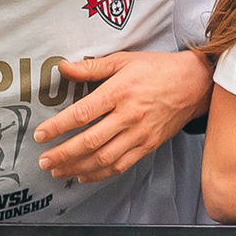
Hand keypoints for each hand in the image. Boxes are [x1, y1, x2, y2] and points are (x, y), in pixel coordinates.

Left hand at [35, 50, 212, 182]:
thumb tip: (64, 67)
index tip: (41, 134)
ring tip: (58, 170)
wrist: (194, 83)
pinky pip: (121, 164)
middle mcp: (129, 115)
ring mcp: (140, 133)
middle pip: (91, 141)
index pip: (83, 113)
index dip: (58, 126)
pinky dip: (100, 174)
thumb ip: (92, 67)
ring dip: (78, 168)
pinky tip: (84, 175)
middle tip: (44, 160)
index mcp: (120, 92)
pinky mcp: (148, 145)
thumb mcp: (124, 60)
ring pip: (104, 157)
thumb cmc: (158, 69)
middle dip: (63, 153)